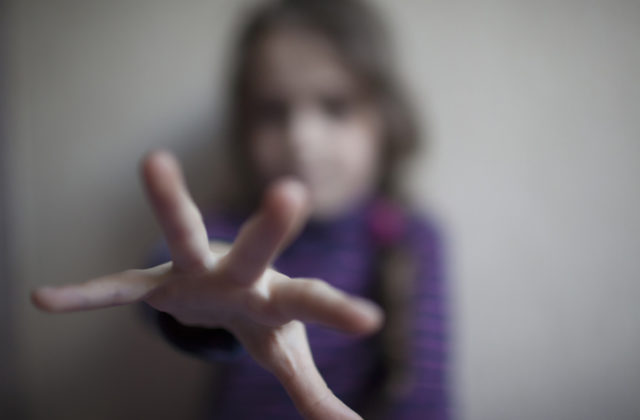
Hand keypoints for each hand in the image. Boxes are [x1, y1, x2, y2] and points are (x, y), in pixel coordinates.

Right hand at [31, 150, 382, 419]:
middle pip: (258, 250)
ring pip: (185, 233)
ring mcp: (196, 272)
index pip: (311, 301)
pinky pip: (118, 289)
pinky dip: (87, 296)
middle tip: (292, 192)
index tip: (370, 321)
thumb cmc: (262, 319)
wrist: (222, 292)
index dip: (338, 312)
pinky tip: (46, 299)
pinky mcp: (157, 282)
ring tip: (152, 160)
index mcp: (276, 295)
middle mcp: (240, 274)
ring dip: (171, 202)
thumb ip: (313, 392)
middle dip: (273, 227)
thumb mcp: (286, 355)